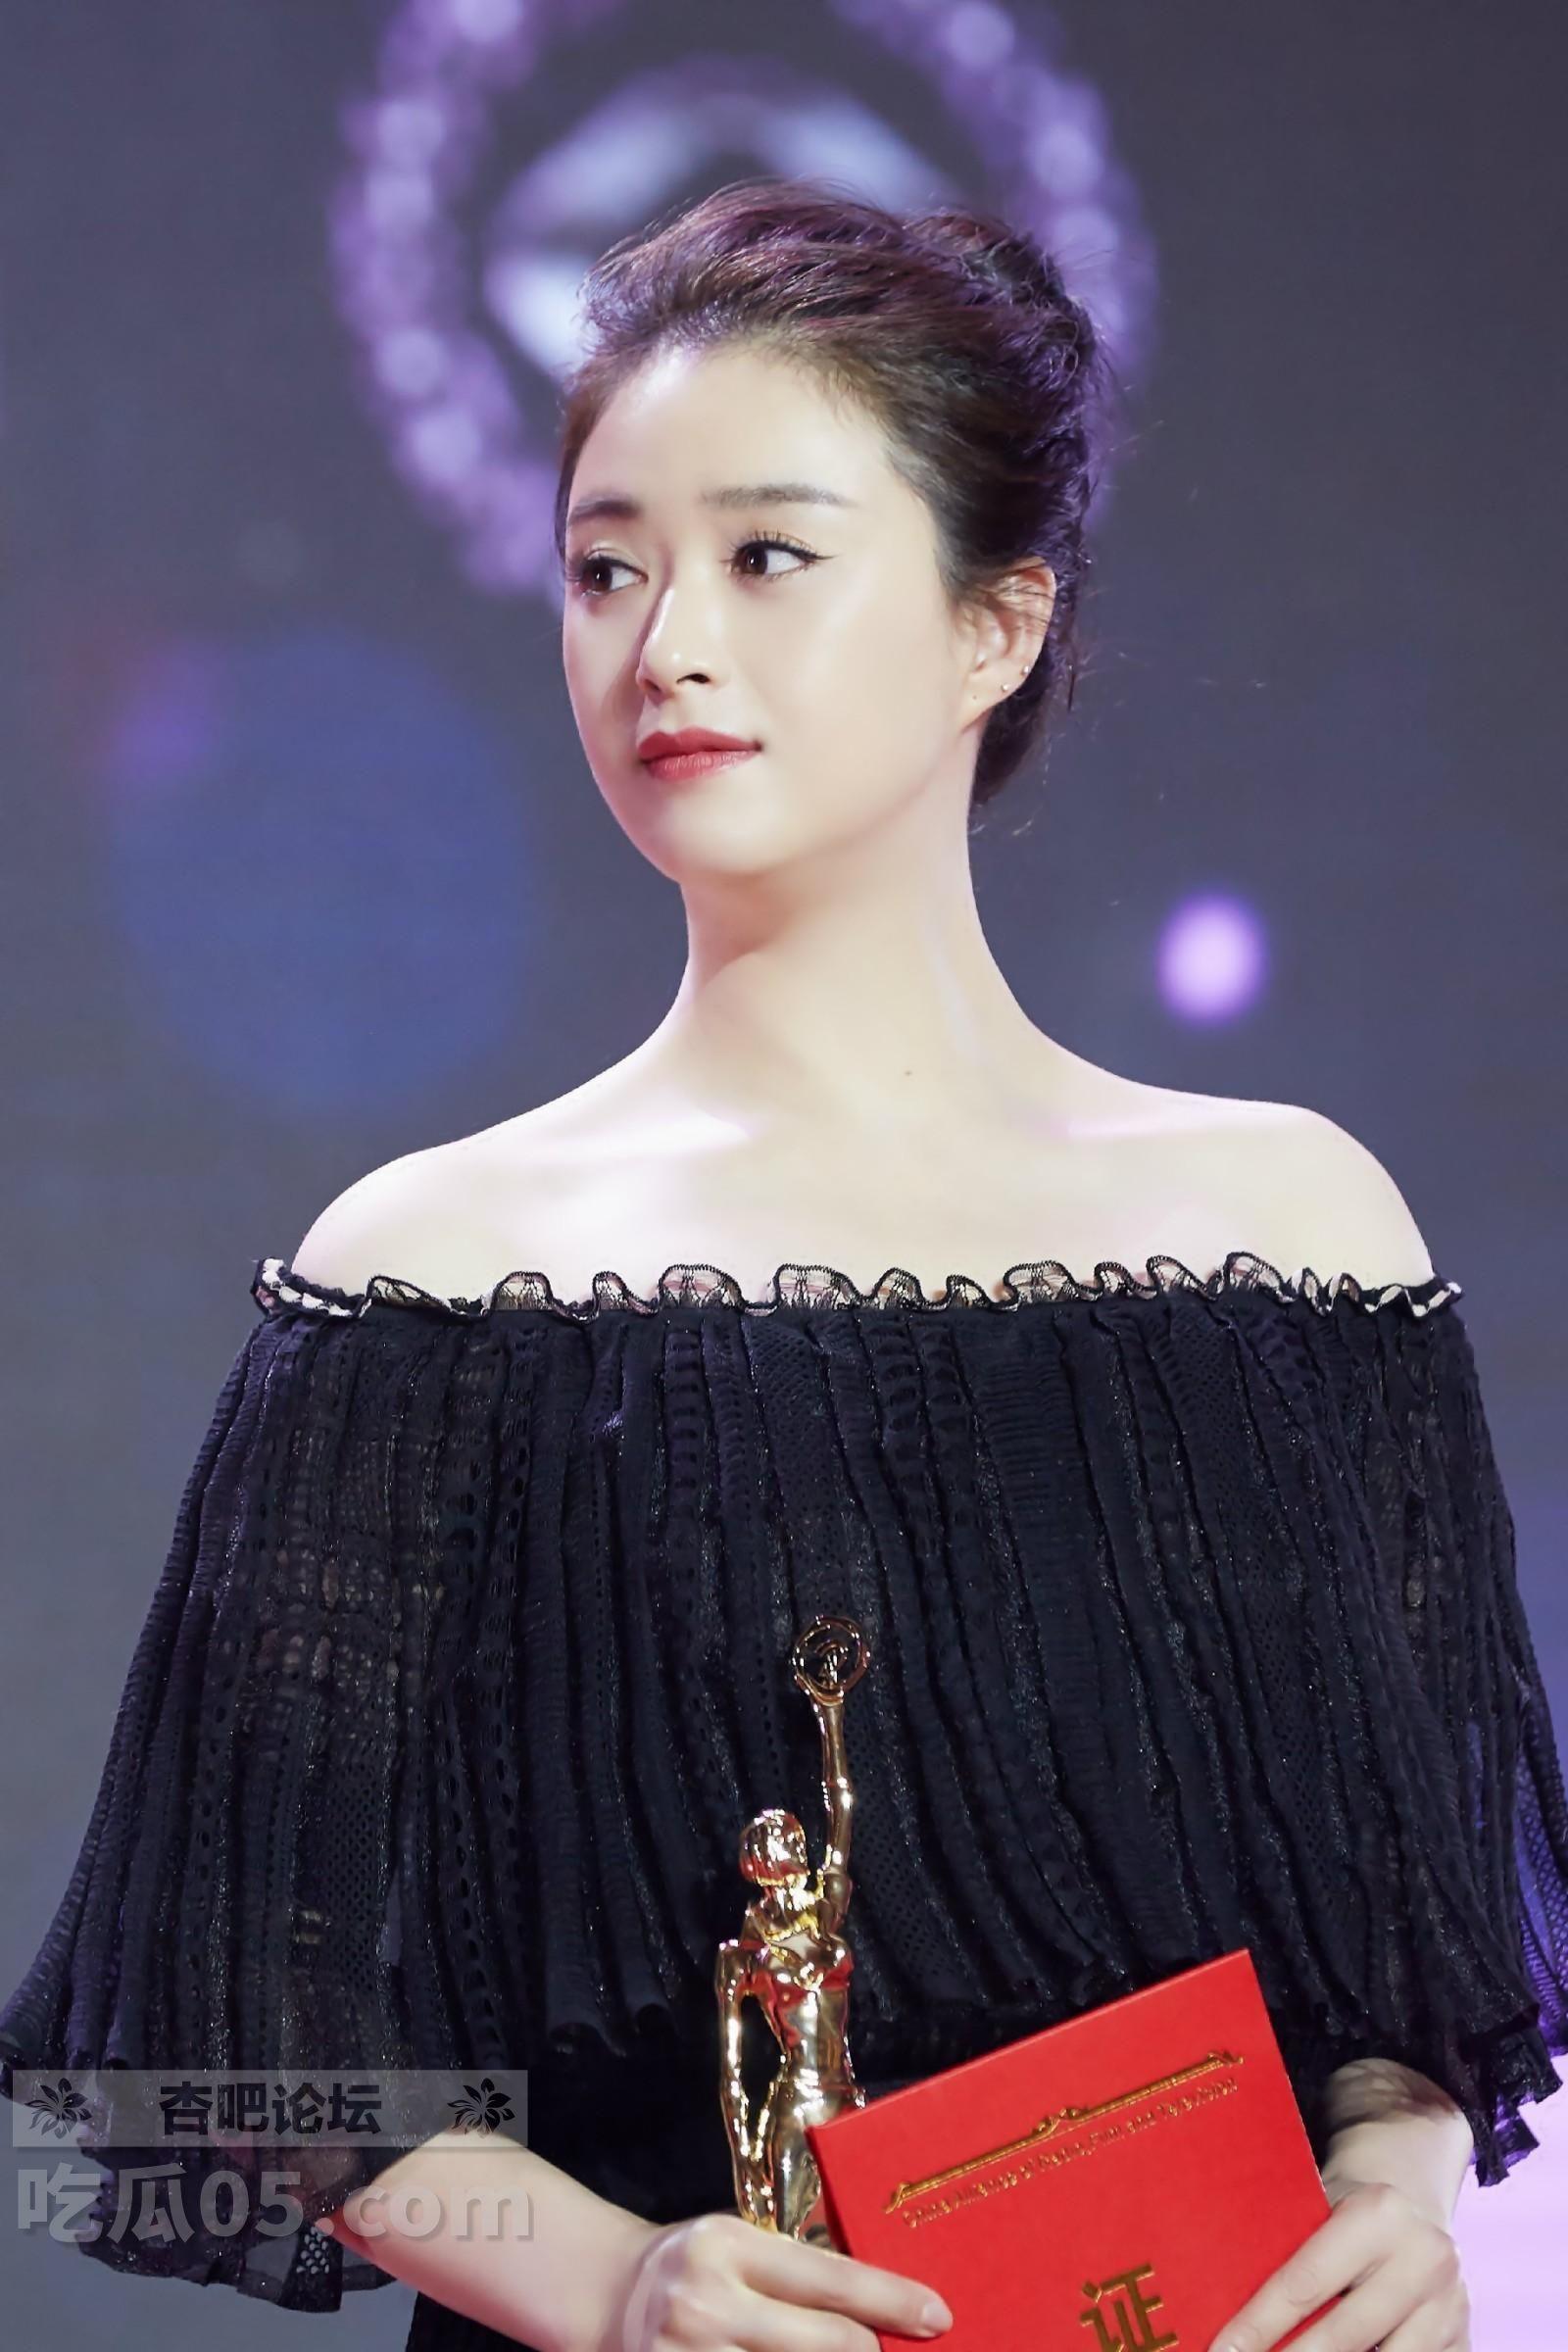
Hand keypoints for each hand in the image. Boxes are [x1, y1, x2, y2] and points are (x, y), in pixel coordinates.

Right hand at [608, 2210, 953, 2351]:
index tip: (938, 2318)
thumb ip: (798, 2273)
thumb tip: (881, 2309)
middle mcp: (707, 2302)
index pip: (829, 2279)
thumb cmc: (695, 2265)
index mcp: (730, 2245)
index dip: (891, 2302)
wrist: (611, 2296)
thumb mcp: (740, 2242)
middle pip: (824, 2345)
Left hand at [1207, 2175, 1469, 2351]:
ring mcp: (1451, 2305)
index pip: (1305, 2284)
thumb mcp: (1318, 2206)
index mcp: (1379, 2215)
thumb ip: (1285, 2248)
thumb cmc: (1343, 2207)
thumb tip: (1225, 2310)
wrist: (1413, 2197)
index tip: (1224, 2351)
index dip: (1259, 2325)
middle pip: (1345, 2336)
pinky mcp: (1464, 2338)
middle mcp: (1425, 2258)